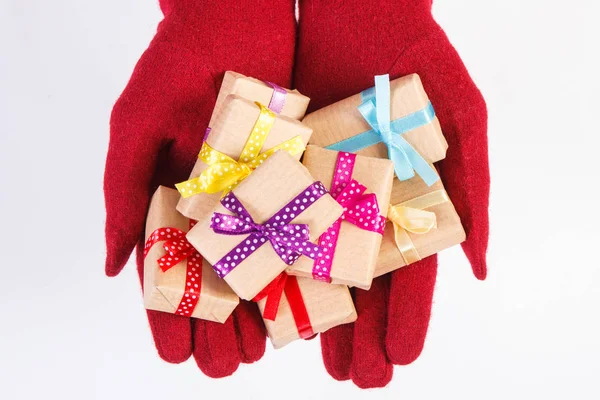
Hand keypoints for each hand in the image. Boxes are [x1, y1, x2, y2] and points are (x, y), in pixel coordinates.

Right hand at [104, 0, 295, 376]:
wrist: (234, 17)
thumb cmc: (176, 65)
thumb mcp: (135, 125)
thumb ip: (120, 192)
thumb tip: (109, 264)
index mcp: (172, 197)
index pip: (166, 268)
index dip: (169, 313)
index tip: (175, 355)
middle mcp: (215, 202)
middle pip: (215, 277)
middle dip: (217, 324)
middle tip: (224, 368)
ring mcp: (256, 191)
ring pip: (257, 261)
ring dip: (257, 308)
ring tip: (261, 351)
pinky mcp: (294, 174)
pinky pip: (295, 227)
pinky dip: (296, 263)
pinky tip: (300, 300)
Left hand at [294, 0, 488, 386]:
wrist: (362, 16)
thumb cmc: (421, 66)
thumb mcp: (462, 122)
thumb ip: (475, 192)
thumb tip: (478, 266)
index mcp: (409, 204)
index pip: (412, 273)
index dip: (408, 317)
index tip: (401, 360)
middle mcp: (366, 208)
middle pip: (366, 281)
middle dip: (365, 331)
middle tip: (359, 377)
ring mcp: (325, 194)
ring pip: (321, 265)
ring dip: (322, 312)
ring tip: (321, 359)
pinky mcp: (288, 174)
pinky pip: (280, 225)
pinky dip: (277, 262)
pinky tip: (273, 301)